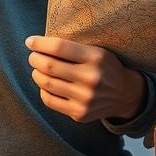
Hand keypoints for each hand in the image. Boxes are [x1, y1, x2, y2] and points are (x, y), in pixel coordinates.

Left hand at [25, 35, 146, 123]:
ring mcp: (85, 98)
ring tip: (37, 69)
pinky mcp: (79, 113)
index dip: (39, 43)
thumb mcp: (97, 51)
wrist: (124, 94)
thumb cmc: (104, 67)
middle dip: (35, 58)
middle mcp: (91, 78)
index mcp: (96, 58)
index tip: (30, 41)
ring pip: (46, 83)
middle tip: (33, 56)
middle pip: (49, 66)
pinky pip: (50, 100)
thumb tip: (38, 43)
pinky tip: (45, 84)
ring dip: (36, 73)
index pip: (59, 47)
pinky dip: (43, 90)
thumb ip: (73, 48)